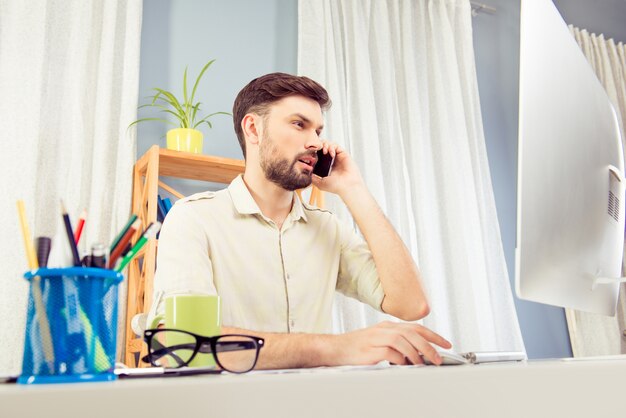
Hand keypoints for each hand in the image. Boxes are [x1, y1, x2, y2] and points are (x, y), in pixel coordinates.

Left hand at [312, 141, 363, 197]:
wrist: (347, 186)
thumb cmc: (336, 186)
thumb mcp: (320, 184)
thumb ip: (313, 179)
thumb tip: (307, 173)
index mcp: (326, 167)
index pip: (318, 155)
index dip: (314, 152)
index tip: (310, 154)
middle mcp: (331, 161)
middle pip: (323, 147)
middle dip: (319, 146)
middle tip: (317, 150)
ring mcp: (337, 157)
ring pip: (329, 144)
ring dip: (325, 145)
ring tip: (324, 151)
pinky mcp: (343, 154)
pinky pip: (336, 146)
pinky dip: (332, 147)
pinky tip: (331, 154)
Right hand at [328, 321, 451, 365]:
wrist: (335, 349)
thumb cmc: (357, 348)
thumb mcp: (379, 342)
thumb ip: (397, 345)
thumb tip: (418, 355)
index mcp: (388, 326)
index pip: (415, 327)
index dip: (433, 335)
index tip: (446, 344)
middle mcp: (384, 329)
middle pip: (412, 332)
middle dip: (429, 346)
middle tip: (438, 358)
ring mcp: (376, 338)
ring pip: (403, 340)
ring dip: (416, 353)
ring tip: (423, 364)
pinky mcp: (370, 349)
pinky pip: (390, 352)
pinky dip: (400, 359)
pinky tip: (404, 365)